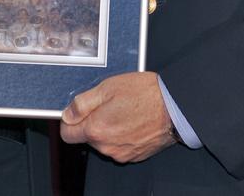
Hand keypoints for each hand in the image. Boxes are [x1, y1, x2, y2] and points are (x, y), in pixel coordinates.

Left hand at [60, 71, 174, 162]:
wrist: (175, 106)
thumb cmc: (146, 94)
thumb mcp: (107, 87)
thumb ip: (83, 103)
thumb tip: (67, 114)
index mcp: (96, 129)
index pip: (67, 134)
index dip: (71, 120)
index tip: (79, 111)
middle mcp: (107, 146)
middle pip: (87, 137)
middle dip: (92, 122)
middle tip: (108, 104)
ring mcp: (121, 153)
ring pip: (104, 142)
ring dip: (108, 129)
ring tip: (124, 110)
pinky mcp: (135, 155)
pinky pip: (119, 146)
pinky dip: (122, 135)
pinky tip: (133, 120)